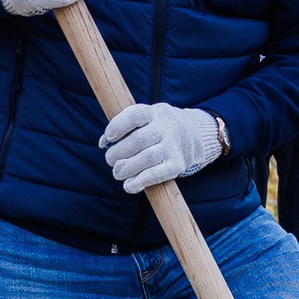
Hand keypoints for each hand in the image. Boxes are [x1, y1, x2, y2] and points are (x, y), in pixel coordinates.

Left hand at [100, 102, 223, 192]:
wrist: (194, 134)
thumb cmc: (159, 128)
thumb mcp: (146, 118)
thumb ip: (124, 127)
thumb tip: (103, 143)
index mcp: (154, 113)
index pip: (134, 116)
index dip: (117, 126)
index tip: (108, 138)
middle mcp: (165, 128)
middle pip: (138, 140)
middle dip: (118, 153)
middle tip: (110, 160)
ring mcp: (172, 146)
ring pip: (146, 158)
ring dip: (126, 168)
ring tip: (117, 172)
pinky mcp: (177, 165)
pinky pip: (157, 174)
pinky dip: (140, 181)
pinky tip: (129, 185)